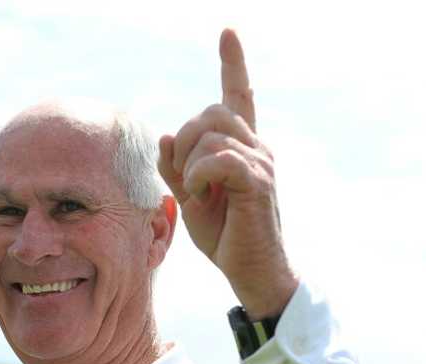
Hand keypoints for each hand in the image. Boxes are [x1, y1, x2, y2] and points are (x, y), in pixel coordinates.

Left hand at [157, 29, 296, 319]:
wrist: (251, 272)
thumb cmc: (225, 236)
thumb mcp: (190, 200)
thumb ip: (175, 169)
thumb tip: (165, 136)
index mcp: (241, 149)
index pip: (238, 96)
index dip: (233, 63)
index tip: (227, 30)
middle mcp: (256, 147)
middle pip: (210, 112)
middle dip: (185, 140)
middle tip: (186, 178)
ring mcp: (260, 162)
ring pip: (210, 133)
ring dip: (190, 163)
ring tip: (200, 192)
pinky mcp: (258, 181)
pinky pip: (217, 159)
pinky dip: (200, 175)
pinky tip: (203, 194)